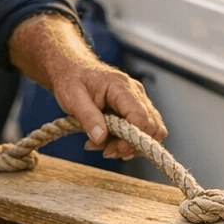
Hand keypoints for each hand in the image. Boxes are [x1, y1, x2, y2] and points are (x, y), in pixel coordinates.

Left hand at [9, 13, 167, 160]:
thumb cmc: (72, 82)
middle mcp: (135, 93)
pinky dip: (128, 143)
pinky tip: (108, 143)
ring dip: (129, 147)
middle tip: (107, 150)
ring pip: (151, 132)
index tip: (115, 148)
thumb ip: (87, 117)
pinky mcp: (136, 110)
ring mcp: (138, 101)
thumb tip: (101, 138)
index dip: (132, 137)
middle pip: (151, 127)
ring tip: (103, 147)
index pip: (139, 115)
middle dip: (131, 145)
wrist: (73, 72)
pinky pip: (142, 132)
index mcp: (120, 87)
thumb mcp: (72, 98)